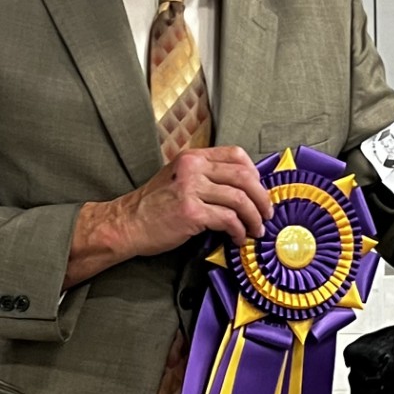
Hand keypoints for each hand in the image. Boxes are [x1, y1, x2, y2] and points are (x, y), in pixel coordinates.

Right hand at [66, 147, 272, 286]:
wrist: (127, 223)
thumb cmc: (153, 207)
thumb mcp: (178, 179)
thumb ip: (204, 178)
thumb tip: (239, 190)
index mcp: (193, 157)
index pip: (236, 155)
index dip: (255, 174)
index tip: (259, 192)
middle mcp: (193, 168)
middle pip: (244, 177)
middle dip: (262, 198)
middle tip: (266, 214)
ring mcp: (191, 189)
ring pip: (239, 199)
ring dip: (253, 218)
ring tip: (255, 230)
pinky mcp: (191, 212)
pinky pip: (227, 219)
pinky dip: (238, 231)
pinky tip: (238, 238)